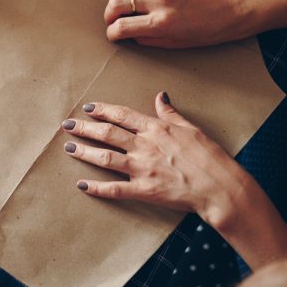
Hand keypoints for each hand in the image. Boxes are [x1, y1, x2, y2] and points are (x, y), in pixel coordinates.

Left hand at [61, 93, 245, 226]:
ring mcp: (143, 168)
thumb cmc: (209, 156)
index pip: (122, 115)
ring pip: (105, 157)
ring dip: (84, 152)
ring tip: (68, 147)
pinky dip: (97, 188)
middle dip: (84, 128)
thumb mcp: (190, 128)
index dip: (103, 110)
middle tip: (67, 125)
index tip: (88, 108)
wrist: (219, 186)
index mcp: (156, 129)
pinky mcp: (144, 190)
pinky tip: (82, 184)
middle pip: (108, 133)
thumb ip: (170, 113)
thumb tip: (160, 96)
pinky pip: (114, 189)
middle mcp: (145, 146)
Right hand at [104, 0, 250, 47]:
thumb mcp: (176, 43)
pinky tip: (138, 1)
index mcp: (161, 23)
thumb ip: (149, 40)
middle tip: (112, 22)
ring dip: (118, 0)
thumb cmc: (207, 31)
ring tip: (123, 10)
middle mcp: (159, 2)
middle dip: (108, 14)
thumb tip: (131, 36)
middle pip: (117, 2)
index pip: (122, 26)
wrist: (228, 10)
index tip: (113, 36)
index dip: (112, 33)